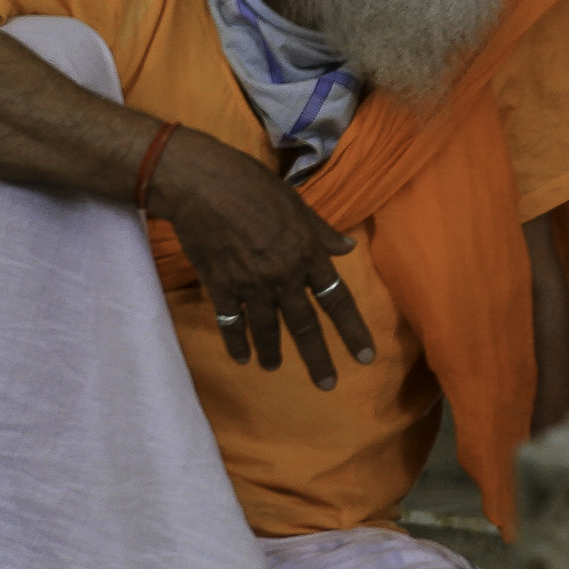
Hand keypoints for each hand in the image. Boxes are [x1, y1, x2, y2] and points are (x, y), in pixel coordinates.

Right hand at [146, 128, 375, 388]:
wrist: (203, 185)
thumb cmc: (252, 185)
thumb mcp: (296, 203)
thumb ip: (321, 231)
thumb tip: (347, 247)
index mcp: (308, 253)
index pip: (337, 300)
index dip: (353, 330)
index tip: (366, 357)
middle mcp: (284, 276)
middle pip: (305, 326)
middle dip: (318, 359)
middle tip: (327, 384)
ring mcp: (252, 285)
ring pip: (268, 330)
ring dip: (272, 353)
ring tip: (273, 368)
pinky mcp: (222, 287)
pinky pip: (232, 323)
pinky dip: (237, 342)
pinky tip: (241, 357)